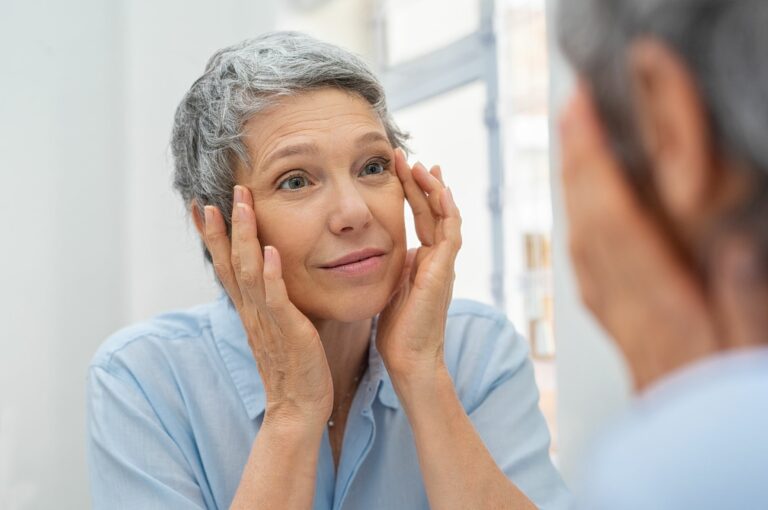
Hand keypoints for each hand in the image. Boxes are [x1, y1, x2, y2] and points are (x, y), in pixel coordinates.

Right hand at [202, 185, 332, 426]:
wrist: (299, 407)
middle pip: (229, 262)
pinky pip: (276, 299)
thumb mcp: (278, 328)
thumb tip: (273, 276)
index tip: (202, 206)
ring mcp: (267, 320)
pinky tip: (269, 251)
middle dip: (222, 227)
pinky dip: (270, 274)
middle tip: (214, 195)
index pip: (225, 266)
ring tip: (241, 205)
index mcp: (249, 309)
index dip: (213, 236)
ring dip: (244, 237)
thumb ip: (272, 302)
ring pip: (248, 272)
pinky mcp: (288, 331)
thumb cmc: (294, 367)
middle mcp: (251, 311)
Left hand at [376, 149, 461, 381]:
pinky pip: (451, 233)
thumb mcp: (390, 288)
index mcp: (423, 261)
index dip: (411, 192)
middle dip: (420, 182)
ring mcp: (444, 264)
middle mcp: (437, 258)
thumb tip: (377, 250)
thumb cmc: (397, 330)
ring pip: (446, 216)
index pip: (421, 217)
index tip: (398, 168)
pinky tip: (439, 190)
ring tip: (419, 165)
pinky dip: (447, 210)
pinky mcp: (444, 271)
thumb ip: (390, 267)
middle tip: (405, 156)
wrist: (410, 358)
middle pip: (433, 210)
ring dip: (433, 189)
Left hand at [560, 85, 717, 389]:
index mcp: (659, 302)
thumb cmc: (719, 395)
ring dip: (575, 186)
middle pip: (589, 219)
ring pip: (582, 236)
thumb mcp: (746, 342)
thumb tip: (731, 242)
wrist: (687, 446)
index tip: (584, 117)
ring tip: (575, 142)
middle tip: (573, 111)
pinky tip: (582, 205)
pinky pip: (586, 261)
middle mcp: (625, 300)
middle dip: (578, 161)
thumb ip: (740, 294)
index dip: (595, 163)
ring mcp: (614, 309)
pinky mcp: (613, 316)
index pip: (615, 219)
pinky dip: (581, 221)